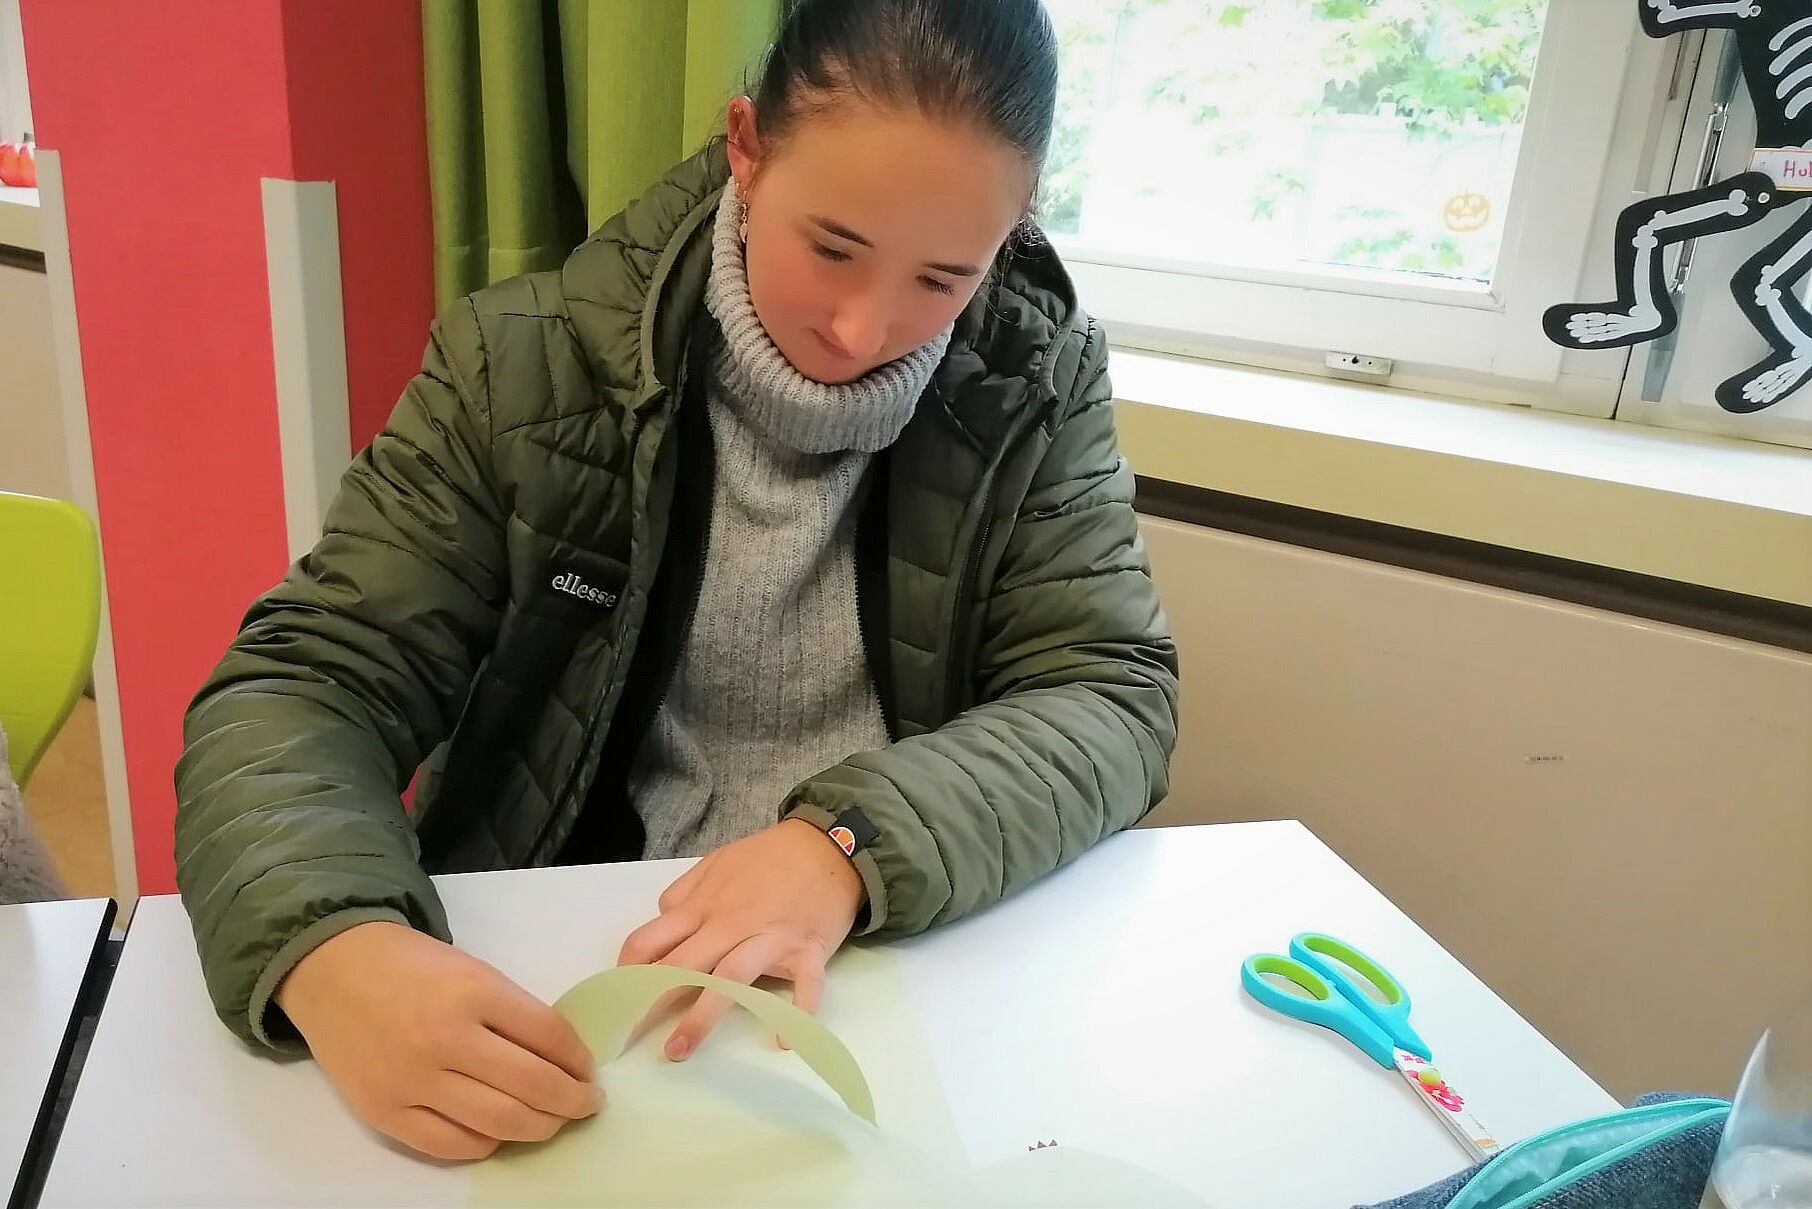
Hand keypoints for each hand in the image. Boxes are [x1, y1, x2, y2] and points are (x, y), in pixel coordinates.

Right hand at [275, 920, 601, 1160]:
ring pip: (498, 1123)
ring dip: (539, 1128)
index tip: (588, 1072)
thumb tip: (562, 1060)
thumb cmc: (412, 967)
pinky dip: (486, 1144)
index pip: (550, 1037)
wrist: (333, 970)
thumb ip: (514, 1014)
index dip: (579, 1061)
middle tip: (585, 1105)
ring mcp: (411, 1081)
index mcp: (474, 992)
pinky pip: (450, 1145)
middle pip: (532, 1087)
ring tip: (551, 1122)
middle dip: (571, 1102)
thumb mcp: (474, 972)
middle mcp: (444, 1039)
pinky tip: (500, 1133)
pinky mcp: (384, 1112)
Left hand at [617, 819, 864, 1060]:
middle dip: (650, 1003)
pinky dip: (795, 1013)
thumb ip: (685, 892)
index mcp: (705, 905)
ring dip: (702, 1017)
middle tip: (628, 1037)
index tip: (618, 998)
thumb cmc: (771, 857)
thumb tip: (661, 920)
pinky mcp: (809, 951)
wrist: (831, 845)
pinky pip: (804, 987)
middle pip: (682, 965)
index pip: (652, 939)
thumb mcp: (718, 861)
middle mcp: (731, 924)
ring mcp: (771, 938)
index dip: (628, 971)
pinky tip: (781, 1039)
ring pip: (730, 979)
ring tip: (679, 1050)